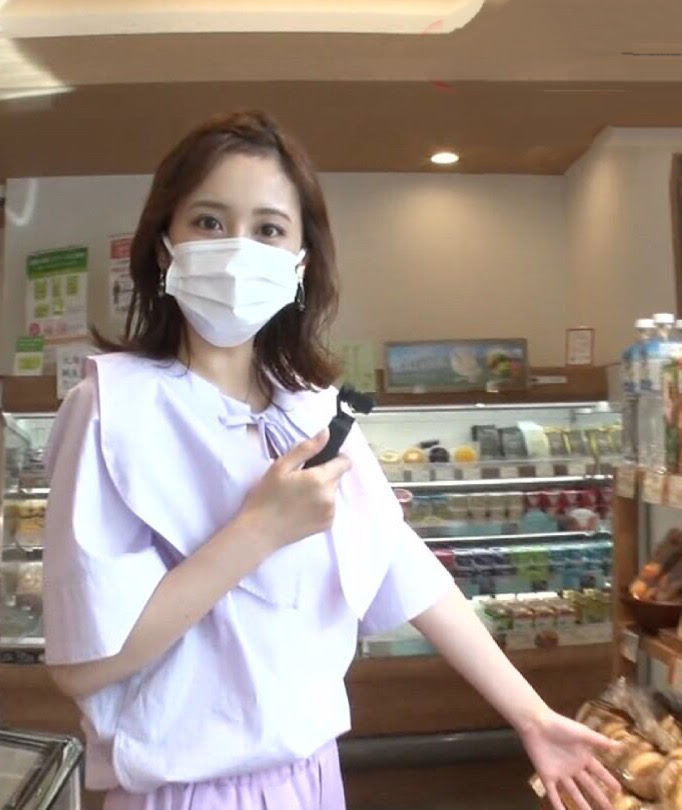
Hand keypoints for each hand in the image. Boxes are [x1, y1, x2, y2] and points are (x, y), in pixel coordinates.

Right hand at [239, 430, 350, 552]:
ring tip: (298, 495)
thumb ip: (306, 448)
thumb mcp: (281, 466)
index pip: (344, 462)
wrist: (259, 532)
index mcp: (320, 479)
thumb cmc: (266, 496)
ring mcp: (330, 513)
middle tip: (300, 479)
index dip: (334, 457)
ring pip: (332, 492)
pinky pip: (329, 507)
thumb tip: (326, 434)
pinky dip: (320, 504)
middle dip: (324, 474)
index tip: (318, 460)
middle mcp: (330, 497)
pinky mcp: (327, 525)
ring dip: (322, 489)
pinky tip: (301, 508)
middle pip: (337, 477)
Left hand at [520, 707, 621, 809]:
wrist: (536, 724)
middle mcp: (573, 767)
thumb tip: (621, 745)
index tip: (619, 791)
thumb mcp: (583, 733)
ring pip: (573, 793)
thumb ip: (600, 741)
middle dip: (599, 798)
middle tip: (610, 809)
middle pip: (589, 786)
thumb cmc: (561, 726)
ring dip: (582, 805)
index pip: (599, 772)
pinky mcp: (547, 776)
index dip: (608, 781)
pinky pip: (553, 794)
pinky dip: (558, 806)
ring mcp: (560, 773)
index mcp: (582, 756)